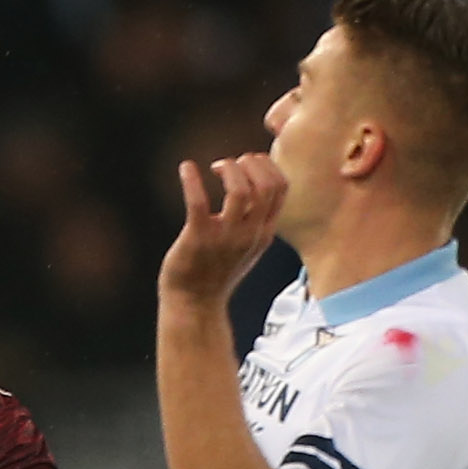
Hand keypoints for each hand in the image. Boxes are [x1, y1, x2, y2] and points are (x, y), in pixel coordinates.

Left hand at [157, 155, 287, 306]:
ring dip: (229, 169)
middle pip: (266, 184)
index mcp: (263, 232)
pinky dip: (192, 180)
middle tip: (230, 165)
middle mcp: (250, 234)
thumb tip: (251, 183)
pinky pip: (198, 202)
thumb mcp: (246, 246)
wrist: (194, 305)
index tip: (246, 164)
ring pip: (240, 190)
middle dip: (250, 163)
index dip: (266, 166)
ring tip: (215, 168)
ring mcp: (225, 237)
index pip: (281, 187)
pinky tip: (186, 168)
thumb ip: (254, 220)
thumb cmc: (215, 271)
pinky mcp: (197, 238)